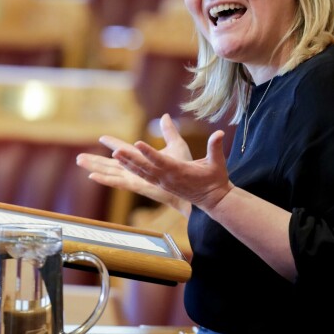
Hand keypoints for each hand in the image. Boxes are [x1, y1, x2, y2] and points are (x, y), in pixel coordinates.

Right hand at [77, 114, 193, 213]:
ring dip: (94, 166)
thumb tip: (165, 116)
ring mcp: (134, 177)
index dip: (113, 143)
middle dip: (95, 160)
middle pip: (111, 163)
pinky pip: (117, 181)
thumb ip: (169, 131)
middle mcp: (135, 169)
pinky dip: (104, 178)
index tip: (102, 137)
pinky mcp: (136, 185)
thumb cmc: (185, 167)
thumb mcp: (176, 144)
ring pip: (109, 171)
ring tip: (80, 161)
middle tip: (79, 157)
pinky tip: (92, 175)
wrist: (190, 183)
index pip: (124, 149)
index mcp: (143, 158)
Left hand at [110, 122, 232, 214]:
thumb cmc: (216, 179)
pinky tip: (123, 164)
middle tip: (115, 150)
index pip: (162, 160)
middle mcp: (168, 178)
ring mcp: (163, 182)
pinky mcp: (162, 184)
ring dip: (127, 164)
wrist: (213, 200)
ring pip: (142, 173)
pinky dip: (132, 170)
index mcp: (180, 171)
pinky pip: (143, 177)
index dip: (149, 152)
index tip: (138, 144)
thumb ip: (216, 147)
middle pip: (146, 167)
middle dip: (130, 159)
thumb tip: (220, 133)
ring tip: (114, 154)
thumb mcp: (217, 162)